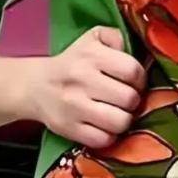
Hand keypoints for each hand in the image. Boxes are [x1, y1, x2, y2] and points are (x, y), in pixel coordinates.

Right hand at [27, 26, 145, 148]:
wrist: (37, 85)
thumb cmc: (74, 60)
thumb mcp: (94, 37)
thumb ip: (116, 37)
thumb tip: (131, 52)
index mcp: (92, 55)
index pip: (132, 70)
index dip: (140, 78)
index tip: (136, 81)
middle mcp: (83, 79)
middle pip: (129, 98)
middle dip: (134, 100)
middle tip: (128, 98)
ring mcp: (75, 106)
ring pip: (119, 122)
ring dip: (125, 119)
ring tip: (119, 112)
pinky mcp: (69, 129)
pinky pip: (103, 140)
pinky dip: (110, 135)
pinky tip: (106, 125)